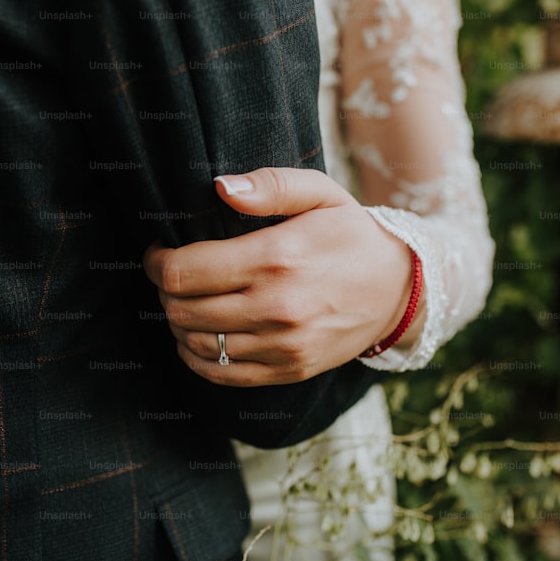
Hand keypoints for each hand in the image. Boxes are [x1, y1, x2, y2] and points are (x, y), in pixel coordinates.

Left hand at [143, 167, 423, 386]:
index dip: (156, 262)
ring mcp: (283, 345)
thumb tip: (219, 188)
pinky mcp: (289, 370)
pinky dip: (196, 357)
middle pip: (180, 309)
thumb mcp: (320, 194)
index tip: (159, 252)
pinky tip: (199, 336)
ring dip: (178, 322)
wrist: (403, 289)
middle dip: (165, 290)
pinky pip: (220, 373)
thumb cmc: (352, 235)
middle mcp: (276, 307)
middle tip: (174, 274)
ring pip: (194, 343)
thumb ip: (269, 187)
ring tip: (189, 301)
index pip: (182, 272)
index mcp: (276, 258)